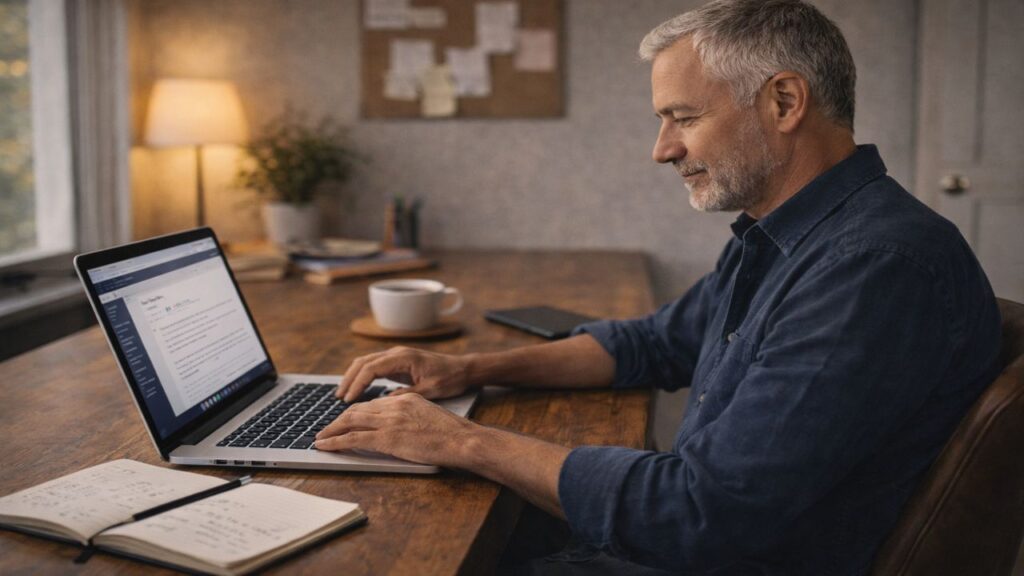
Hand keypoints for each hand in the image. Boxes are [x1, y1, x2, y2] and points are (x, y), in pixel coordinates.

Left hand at [314, 393, 474, 466]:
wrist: (461, 439)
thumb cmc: (452, 433)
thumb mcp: (429, 416)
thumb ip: (412, 416)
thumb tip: (401, 426)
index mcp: (405, 399)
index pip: (373, 404)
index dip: (356, 413)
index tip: (346, 420)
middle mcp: (394, 405)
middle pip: (358, 410)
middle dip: (338, 420)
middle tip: (326, 429)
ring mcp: (389, 421)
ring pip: (350, 421)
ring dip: (331, 430)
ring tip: (319, 438)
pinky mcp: (386, 438)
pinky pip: (353, 438)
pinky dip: (334, 441)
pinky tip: (324, 446)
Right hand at [337, 346, 473, 401]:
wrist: (463, 369)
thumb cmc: (450, 378)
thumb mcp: (430, 390)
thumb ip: (407, 395)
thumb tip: (385, 402)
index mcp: (404, 357)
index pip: (371, 368)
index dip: (357, 384)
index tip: (348, 399)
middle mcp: (397, 353)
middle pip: (363, 362)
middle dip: (349, 379)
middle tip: (338, 398)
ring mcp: (396, 356)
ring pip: (366, 363)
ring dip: (352, 377)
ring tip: (342, 395)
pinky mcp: (398, 363)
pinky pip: (374, 367)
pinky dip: (362, 376)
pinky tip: (357, 390)